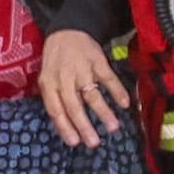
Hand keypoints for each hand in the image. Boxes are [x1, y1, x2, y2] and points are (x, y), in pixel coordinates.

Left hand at [37, 30, 129, 147]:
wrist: (67, 30)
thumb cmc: (56, 60)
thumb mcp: (48, 78)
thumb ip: (55, 99)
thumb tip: (66, 127)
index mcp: (49, 83)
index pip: (55, 109)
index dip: (64, 127)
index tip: (74, 142)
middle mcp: (64, 77)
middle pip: (73, 105)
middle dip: (84, 126)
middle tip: (94, 143)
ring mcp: (82, 69)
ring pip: (92, 94)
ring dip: (103, 112)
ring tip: (113, 127)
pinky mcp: (97, 60)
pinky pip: (108, 78)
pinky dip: (117, 90)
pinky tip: (124, 103)